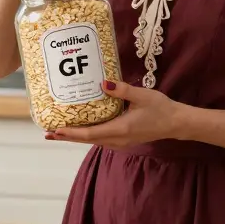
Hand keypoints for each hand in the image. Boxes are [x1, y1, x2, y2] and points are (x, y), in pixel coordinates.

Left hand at [46, 80, 185, 148]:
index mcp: (120, 129)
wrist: (176, 123)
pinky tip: (81, 129)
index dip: (71, 132)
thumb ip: (121, 90)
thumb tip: (102, 82)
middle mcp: (118, 139)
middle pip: (87, 140)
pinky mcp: (123, 139)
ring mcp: (121, 141)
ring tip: (59, 132)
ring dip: (76, 137)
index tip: (55, 130)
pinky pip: (101, 139)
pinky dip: (87, 135)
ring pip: (93, 141)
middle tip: (48, 133)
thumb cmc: (161, 108)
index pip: (90, 133)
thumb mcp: (142, 95)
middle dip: (67, 136)